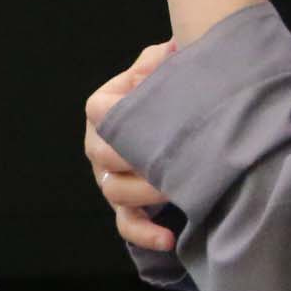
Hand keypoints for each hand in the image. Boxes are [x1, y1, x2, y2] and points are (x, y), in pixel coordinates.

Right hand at [84, 42, 177, 251]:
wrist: (191, 121)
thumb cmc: (175, 92)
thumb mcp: (170, 66)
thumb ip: (162, 58)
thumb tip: (170, 52)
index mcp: (105, 109)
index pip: (99, 111)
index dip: (123, 114)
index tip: (160, 111)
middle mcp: (100, 146)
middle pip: (102, 155)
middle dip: (137, 158)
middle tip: (175, 156)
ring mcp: (111, 179)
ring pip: (114, 191)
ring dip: (147, 192)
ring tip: (178, 189)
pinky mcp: (128, 206)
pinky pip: (126, 225)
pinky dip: (145, 233)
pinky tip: (169, 238)